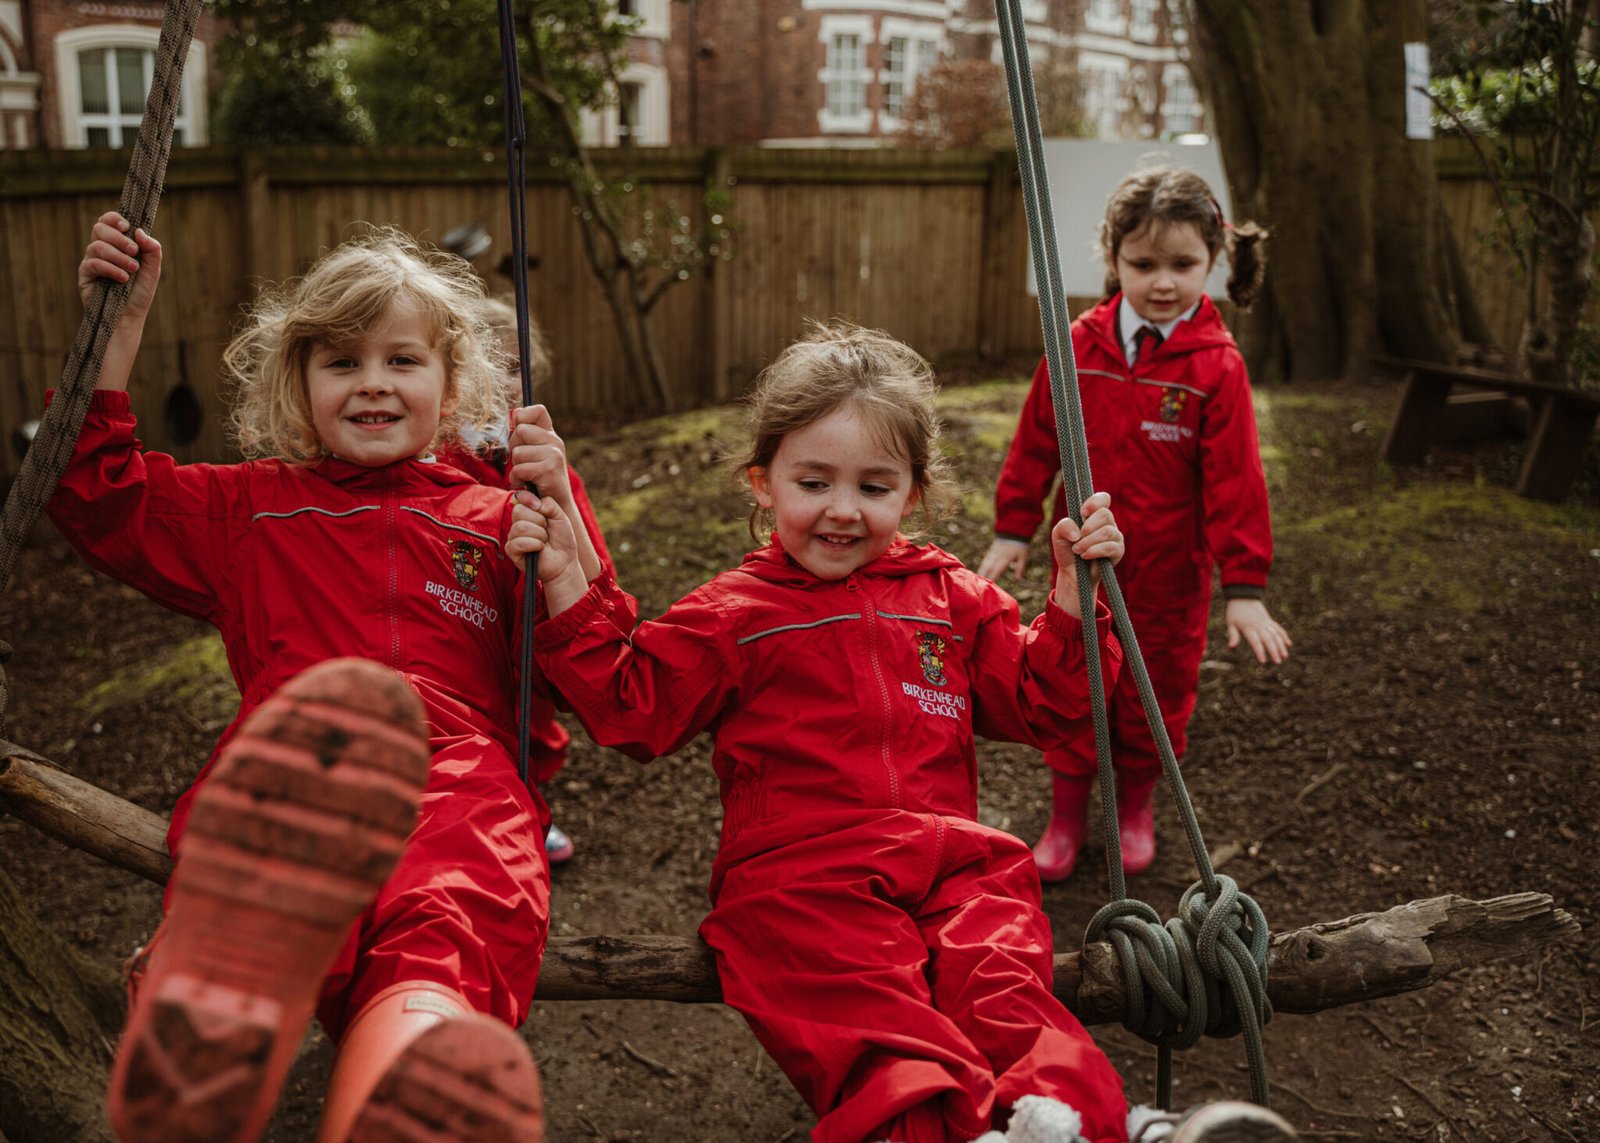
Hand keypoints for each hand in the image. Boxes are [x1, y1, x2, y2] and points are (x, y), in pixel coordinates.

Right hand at [79, 212, 160, 320]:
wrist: (129, 317)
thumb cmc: (139, 293)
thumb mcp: (152, 270)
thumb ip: (152, 250)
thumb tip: (139, 230)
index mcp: (116, 244)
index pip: (108, 221)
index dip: (114, 219)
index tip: (127, 227)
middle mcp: (102, 249)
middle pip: (100, 228)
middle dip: (119, 238)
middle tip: (134, 252)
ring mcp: (91, 260)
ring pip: (98, 246)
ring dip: (118, 256)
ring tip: (132, 270)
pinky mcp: (85, 274)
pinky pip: (93, 263)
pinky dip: (111, 269)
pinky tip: (123, 279)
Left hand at [506, 405, 573, 500]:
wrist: (557, 505)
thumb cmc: (540, 479)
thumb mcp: (535, 453)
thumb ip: (526, 435)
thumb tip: (515, 413)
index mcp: (551, 435)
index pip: (538, 410)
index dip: (523, 417)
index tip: (521, 433)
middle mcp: (555, 441)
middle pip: (521, 431)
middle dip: (515, 447)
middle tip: (524, 462)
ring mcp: (554, 455)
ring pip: (518, 452)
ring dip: (516, 467)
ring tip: (526, 474)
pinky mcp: (548, 469)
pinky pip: (519, 468)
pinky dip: (516, 479)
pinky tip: (524, 483)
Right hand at [506, 491, 576, 576]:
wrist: (565, 562)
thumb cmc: (562, 539)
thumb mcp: (560, 516)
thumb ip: (549, 503)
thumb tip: (534, 502)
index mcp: (528, 513)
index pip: (521, 499)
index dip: (531, 501)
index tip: (542, 510)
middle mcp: (518, 523)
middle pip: (519, 511)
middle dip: (539, 520)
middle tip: (547, 530)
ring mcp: (513, 536)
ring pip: (520, 527)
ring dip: (538, 534)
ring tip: (544, 540)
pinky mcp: (512, 550)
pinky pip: (518, 542)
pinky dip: (534, 544)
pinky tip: (540, 548)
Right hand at [977, 538, 1029, 580]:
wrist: (1013, 531)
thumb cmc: (1019, 546)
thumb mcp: (1023, 557)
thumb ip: (1020, 568)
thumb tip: (1018, 580)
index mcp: (1005, 559)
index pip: (997, 570)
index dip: (992, 577)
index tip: (989, 584)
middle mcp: (997, 556)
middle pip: (988, 567)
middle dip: (983, 575)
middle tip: (979, 584)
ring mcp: (993, 553)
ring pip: (985, 563)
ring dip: (981, 570)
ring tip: (977, 578)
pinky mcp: (992, 550)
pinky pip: (986, 559)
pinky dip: (983, 565)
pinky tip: (981, 570)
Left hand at [1049, 492, 1122, 618]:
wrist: (1072, 573)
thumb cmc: (1067, 550)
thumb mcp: (1058, 535)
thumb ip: (1064, 526)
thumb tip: (1077, 533)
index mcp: (1094, 514)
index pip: (1103, 499)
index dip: (1095, 502)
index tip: (1082, 513)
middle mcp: (1107, 523)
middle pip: (1105, 514)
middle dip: (1088, 526)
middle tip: (1077, 538)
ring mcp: (1115, 536)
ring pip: (1108, 531)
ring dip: (1089, 541)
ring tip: (1078, 550)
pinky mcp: (1118, 551)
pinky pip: (1111, 547)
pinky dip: (1095, 550)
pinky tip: (1085, 555)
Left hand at [1225, 598, 1291, 663]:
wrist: (1243, 595)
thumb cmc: (1234, 611)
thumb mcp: (1231, 623)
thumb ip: (1233, 635)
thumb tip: (1231, 647)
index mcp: (1248, 628)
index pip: (1255, 642)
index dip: (1259, 652)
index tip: (1263, 662)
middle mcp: (1259, 626)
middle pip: (1268, 640)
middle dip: (1274, 652)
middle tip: (1278, 662)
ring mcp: (1266, 622)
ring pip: (1276, 635)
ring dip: (1281, 646)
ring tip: (1285, 656)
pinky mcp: (1269, 620)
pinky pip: (1278, 628)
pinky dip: (1284, 636)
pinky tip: (1288, 644)